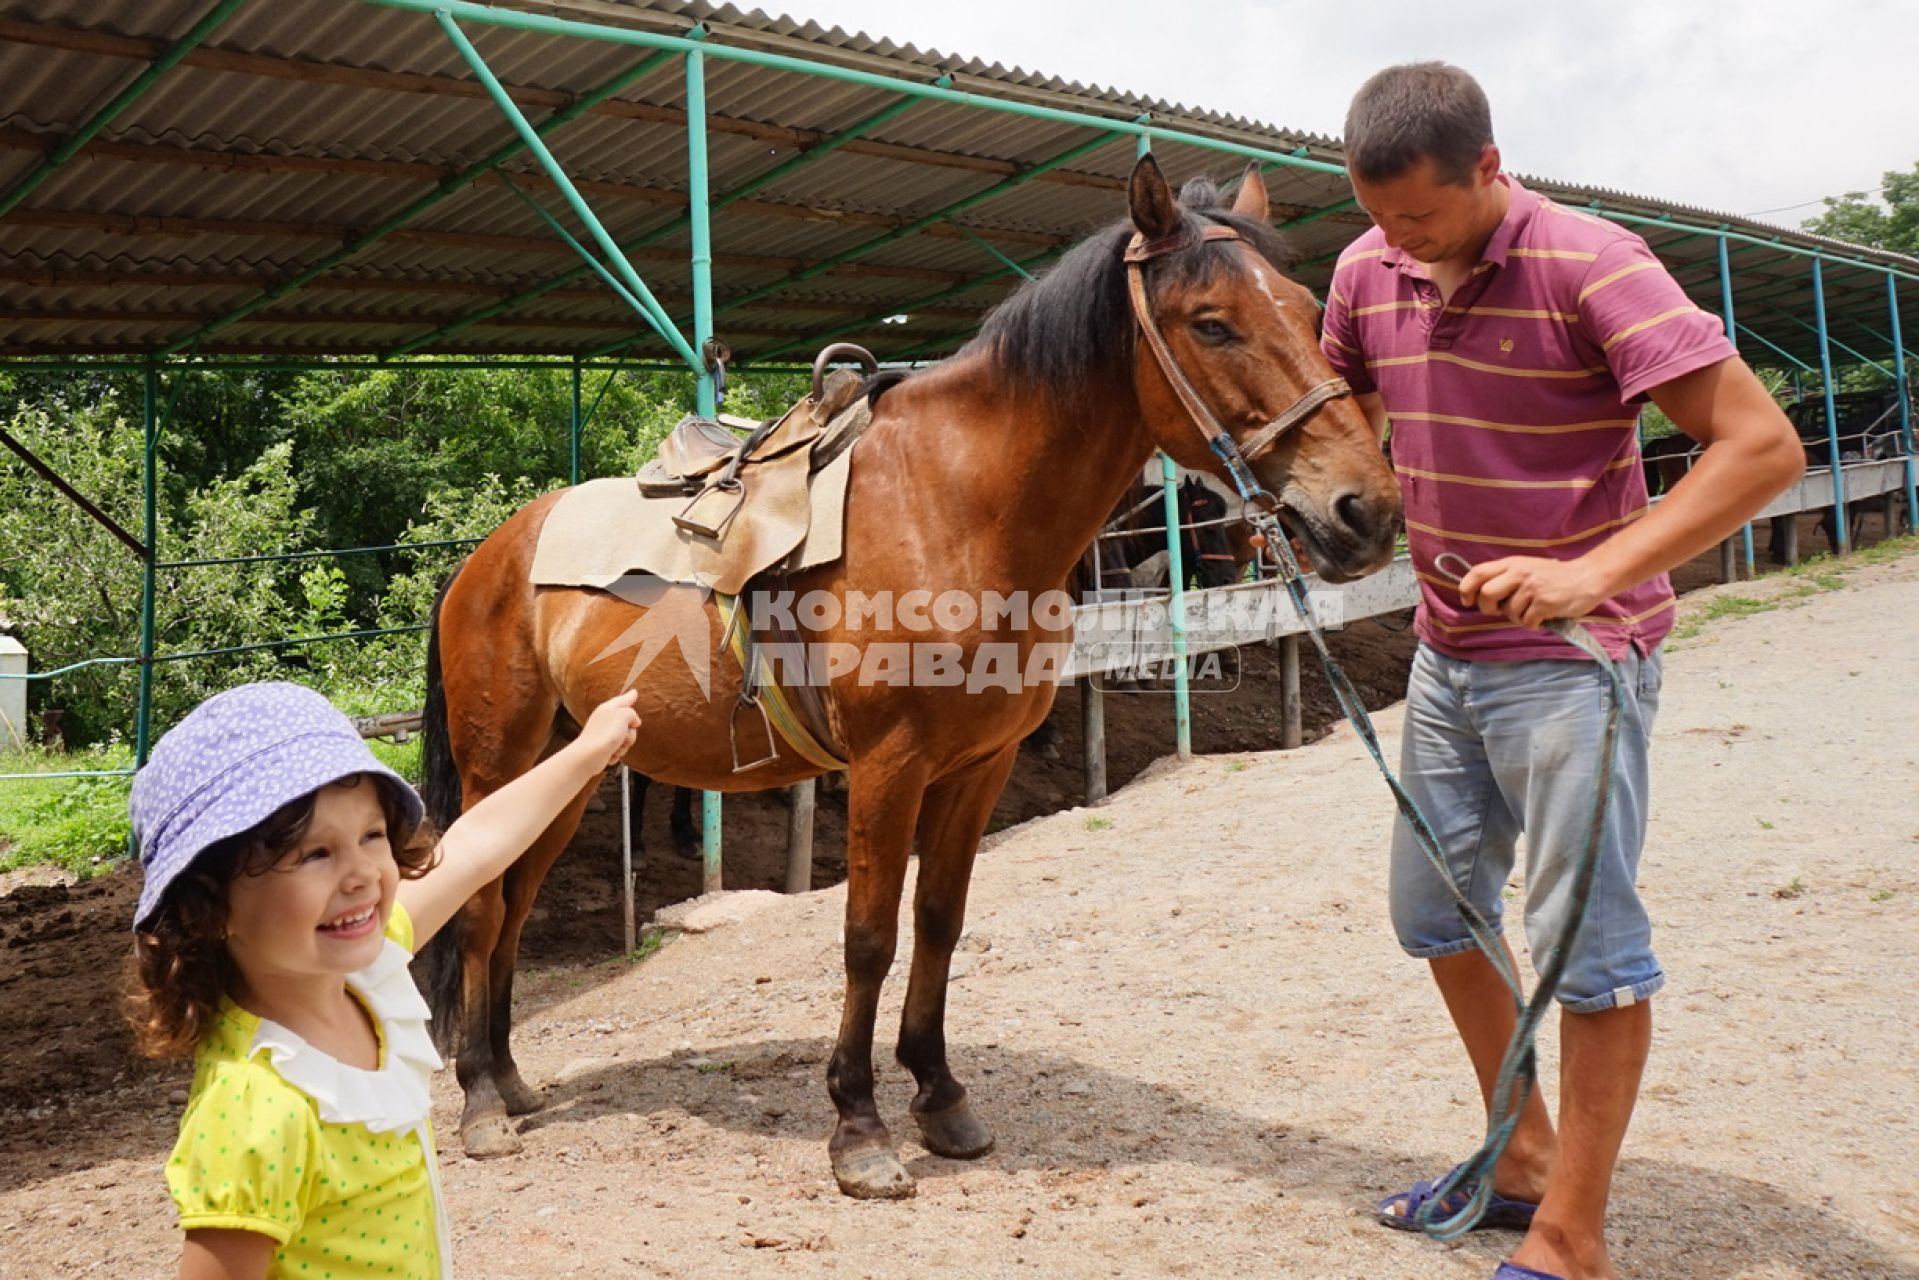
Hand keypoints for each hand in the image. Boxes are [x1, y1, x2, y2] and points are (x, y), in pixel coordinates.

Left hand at [575, 689, 641, 767]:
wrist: (590, 755)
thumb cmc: (605, 734)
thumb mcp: (624, 715)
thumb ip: (632, 713)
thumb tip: (634, 721)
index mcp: (609, 708)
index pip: (623, 700)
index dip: (630, 697)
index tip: (634, 693)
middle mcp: (606, 720)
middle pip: (628, 724)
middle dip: (630, 733)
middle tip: (623, 734)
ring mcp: (605, 734)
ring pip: (626, 739)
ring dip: (624, 745)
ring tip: (615, 746)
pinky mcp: (604, 748)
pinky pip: (619, 750)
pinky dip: (617, 753)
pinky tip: (610, 754)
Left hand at [1457, 556, 1610, 630]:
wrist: (1587, 577)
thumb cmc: (1554, 577)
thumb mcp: (1526, 568)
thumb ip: (1505, 577)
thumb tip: (1481, 596)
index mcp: (1512, 563)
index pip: (1478, 572)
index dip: (1466, 588)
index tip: (1468, 600)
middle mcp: (1520, 573)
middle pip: (1486, 593)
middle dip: (1488, 608)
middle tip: (1500, 610)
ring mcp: (1532, 587)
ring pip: (1509, 612)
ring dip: (1518, 617)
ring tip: (1532, 610)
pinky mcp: (1544, 602)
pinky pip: (1527, 621)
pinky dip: (1533, 624)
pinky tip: (1543, 616)